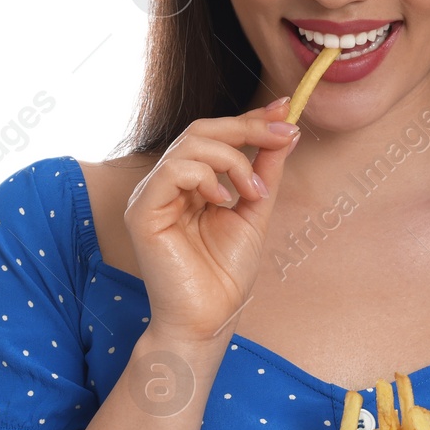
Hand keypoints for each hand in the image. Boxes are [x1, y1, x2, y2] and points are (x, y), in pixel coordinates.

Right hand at [123, 98, 299, 342]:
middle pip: (201, 130)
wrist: (209, 319)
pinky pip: (172, 171)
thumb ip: (265, 170)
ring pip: (190, 145)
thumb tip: (287, 130)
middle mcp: (167, 183)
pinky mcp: (142, 212)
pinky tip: (223, 201)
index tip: (287, 109)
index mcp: (190, 182)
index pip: (216, 135)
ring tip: (253, 192)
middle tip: (283, 133)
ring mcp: (151, 196)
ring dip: (233, 160)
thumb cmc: (226, 273)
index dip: (250, 118)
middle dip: (247, 127)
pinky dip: (205, 177)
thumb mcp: (255, 210)